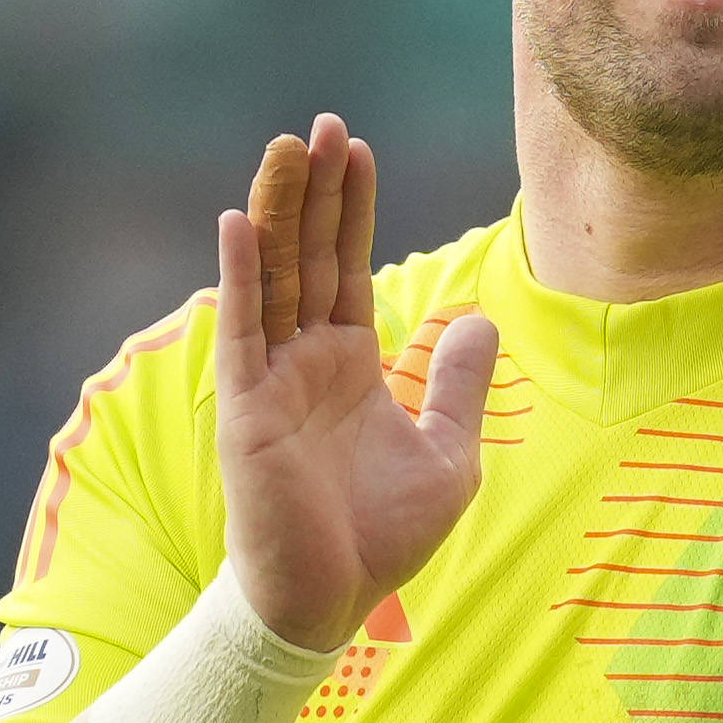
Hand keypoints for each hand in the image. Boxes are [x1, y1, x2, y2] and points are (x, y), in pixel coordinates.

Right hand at [215, 115, 497, 649]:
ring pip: (274, 275)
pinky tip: (240, 219)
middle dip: (317, 190)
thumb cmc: (382, 536)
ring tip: (287, 146)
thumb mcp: (448, 454)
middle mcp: (305, 360)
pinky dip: (242, 274)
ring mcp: (271, 379)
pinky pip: (243, 329)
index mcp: (350, 364)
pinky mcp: (247, 407)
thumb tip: (482, 319)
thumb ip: (460, 385)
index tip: (357, 148)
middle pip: (308, 255)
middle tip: (323, 123)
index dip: (354, 209)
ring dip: (279, 210)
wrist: (333, 599)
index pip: (348, 268)